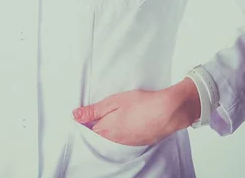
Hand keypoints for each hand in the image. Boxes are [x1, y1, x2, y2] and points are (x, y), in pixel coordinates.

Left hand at [71, 83, 197, 146]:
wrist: (168, 111)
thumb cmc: (141, 103)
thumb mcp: (114, 101)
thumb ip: (94, 110)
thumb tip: (75, 115)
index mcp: (106, 130)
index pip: (88, 129)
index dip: (85, 120)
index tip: (84, 112)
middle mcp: (115, 141)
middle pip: (99, 135)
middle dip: (96, 124)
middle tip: (98, 111)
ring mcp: (127, 143)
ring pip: (111, 138)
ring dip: (109, 128)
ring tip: (114, 114)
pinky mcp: (138, 142)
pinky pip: (123, 139)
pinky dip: (121, 131)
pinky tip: (126, 121)